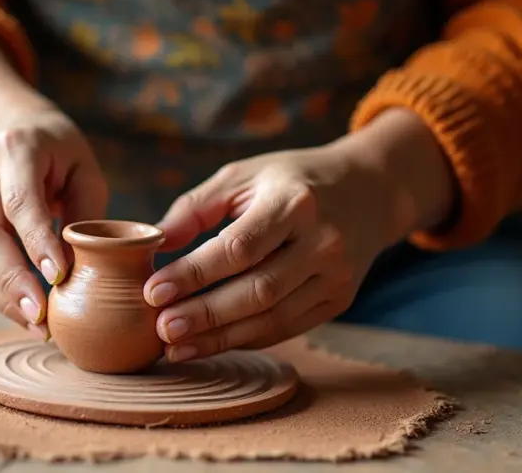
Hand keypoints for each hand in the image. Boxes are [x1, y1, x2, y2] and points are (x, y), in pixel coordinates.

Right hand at [0, 110, 107, 339]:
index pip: (20, 202)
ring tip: (38, 326)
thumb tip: (82, 270)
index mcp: (14, 149)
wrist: (12, 130)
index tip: (59, 277)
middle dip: (14, 280)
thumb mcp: (84, 169)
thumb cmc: (59, 154)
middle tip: (43, 315)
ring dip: (3, 296)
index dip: (37, 242)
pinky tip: (25, 314)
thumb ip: (84, 214)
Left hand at [143, 109, 454, 361]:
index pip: (239, 247)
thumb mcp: (243, 175)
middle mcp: (322, 241)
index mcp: (295, 202)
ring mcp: (336, 275)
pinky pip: (287, 327)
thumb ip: (195, 207)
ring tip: (176, 346)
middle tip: (162, 329)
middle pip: (258, 290)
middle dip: (205, 315)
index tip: (153, 290)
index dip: (194, 273)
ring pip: (273, 318)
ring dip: (221, 338)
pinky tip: (210, 344)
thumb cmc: (290, 180)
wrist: (368, 190)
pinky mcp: (339, 300)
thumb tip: (154, 243)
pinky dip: (245, 339)